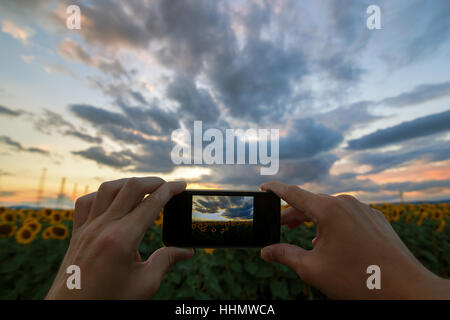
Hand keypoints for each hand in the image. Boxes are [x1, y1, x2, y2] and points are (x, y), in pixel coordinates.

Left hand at [46, 177, 193, 299]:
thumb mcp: (144, 285)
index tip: (182, 185)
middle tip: (167, 185)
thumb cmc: (108, 302)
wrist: (72, 313)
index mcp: (122, 239)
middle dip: (153, 182)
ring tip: (143, 188)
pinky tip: (112, 200)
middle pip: (130, 188)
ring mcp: (87, 228)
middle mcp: (102, 227)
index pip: (151, 204)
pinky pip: (86, 202)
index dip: (170, 191)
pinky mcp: (77, 233)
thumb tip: (186, 251)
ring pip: (107, 189)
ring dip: (128, 183)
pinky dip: (102, 195)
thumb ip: (165, 261)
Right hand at [260, 182, 449, 298]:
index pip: (293, 194)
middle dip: (295, 215)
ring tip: (308, 239)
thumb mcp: (313, 269)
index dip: (276, 190)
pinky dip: (335, 225)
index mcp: (328, 210)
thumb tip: (266, 252)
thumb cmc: (358, 278)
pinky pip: (348, 216)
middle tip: (283, 226)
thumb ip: (285, 255)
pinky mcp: (375, 219)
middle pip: (311, 203)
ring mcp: (363, 209)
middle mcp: (346, 203)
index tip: (264, 186)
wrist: (405, 288)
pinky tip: (334, 242)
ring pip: (330, 210)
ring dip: (315, 221)